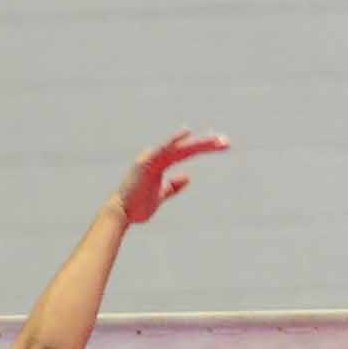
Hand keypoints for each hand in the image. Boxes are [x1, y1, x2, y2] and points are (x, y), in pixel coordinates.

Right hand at [114, 131, 229, 226]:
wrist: (120, 214)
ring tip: (218, 143)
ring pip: (180, 148)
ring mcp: (151, 158)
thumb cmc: (137, 207)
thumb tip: (188, 177)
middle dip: (207, 145)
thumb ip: (173, 186)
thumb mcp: (160, 195)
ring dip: (200, 145)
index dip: (204, 148)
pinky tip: (187, 134)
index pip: (186, 152)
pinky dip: (174, 141)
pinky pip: (163, 150)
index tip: (223, 146)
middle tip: (227, 142)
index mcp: (160, 162)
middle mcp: (156, 156)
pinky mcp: (146, 163)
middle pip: (186, 148)